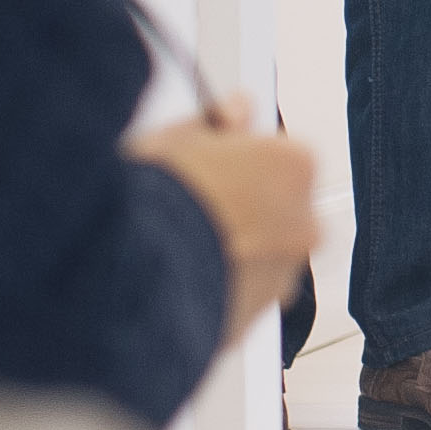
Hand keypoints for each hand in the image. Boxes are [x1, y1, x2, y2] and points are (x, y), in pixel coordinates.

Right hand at [131, 92, 320, 341]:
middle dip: (238, 209)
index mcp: (296, 167)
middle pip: (275, 210)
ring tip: (167, 246)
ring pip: (255, 259)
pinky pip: (231, 299)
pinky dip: (208, 290)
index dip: (238, 159)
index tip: (205, 163)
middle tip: (184, 206)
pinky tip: (166, 277)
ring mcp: (281, 279)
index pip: (281, 156)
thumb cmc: (153, 196)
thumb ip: (218, 120)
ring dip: (224, 253)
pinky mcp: (250, 322)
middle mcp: (304, 225)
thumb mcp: (178, 135)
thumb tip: (239, 107)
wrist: (126, 274)